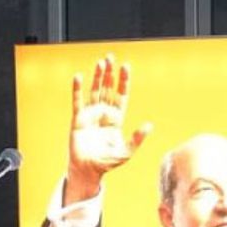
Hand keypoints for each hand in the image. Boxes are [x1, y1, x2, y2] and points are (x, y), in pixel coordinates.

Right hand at [65, 55, 150, 204]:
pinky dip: (77, 89)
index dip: (123, 81)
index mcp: (116, 119)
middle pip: (108, 89)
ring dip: (97, 77)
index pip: (121, 95)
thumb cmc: (107, 162)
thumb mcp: (126, 151)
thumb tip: (149, 125)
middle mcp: (104, 113)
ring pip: (95, 91)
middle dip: (110, 73)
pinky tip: (79, 77)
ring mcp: (91, 114)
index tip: (126, 67)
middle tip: (111, 57)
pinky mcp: (78, 119)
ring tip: (100, 62)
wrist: (88, 170)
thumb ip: (137, 138)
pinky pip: (78, 101)